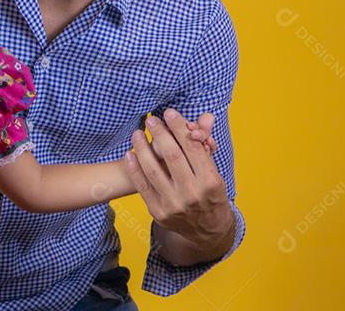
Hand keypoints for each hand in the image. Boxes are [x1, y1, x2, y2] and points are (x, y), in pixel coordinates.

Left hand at [125, 108, 234, 261]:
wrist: (207, 232)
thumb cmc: (211, 196)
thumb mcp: (214, 172)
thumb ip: (205, 145)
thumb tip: (205, 116)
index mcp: (210, 182)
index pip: (193, 148)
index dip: (179, 127)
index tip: (169, 113)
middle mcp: (192, 194)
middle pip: (172, 156)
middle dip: (160, 133)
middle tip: (151, 119)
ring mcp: (174, 205)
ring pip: (153, 170)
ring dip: (142, 148)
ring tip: (137, 133)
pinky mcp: (159, 212)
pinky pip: (142, 186)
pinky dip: (134, 169)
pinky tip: (130, 153)